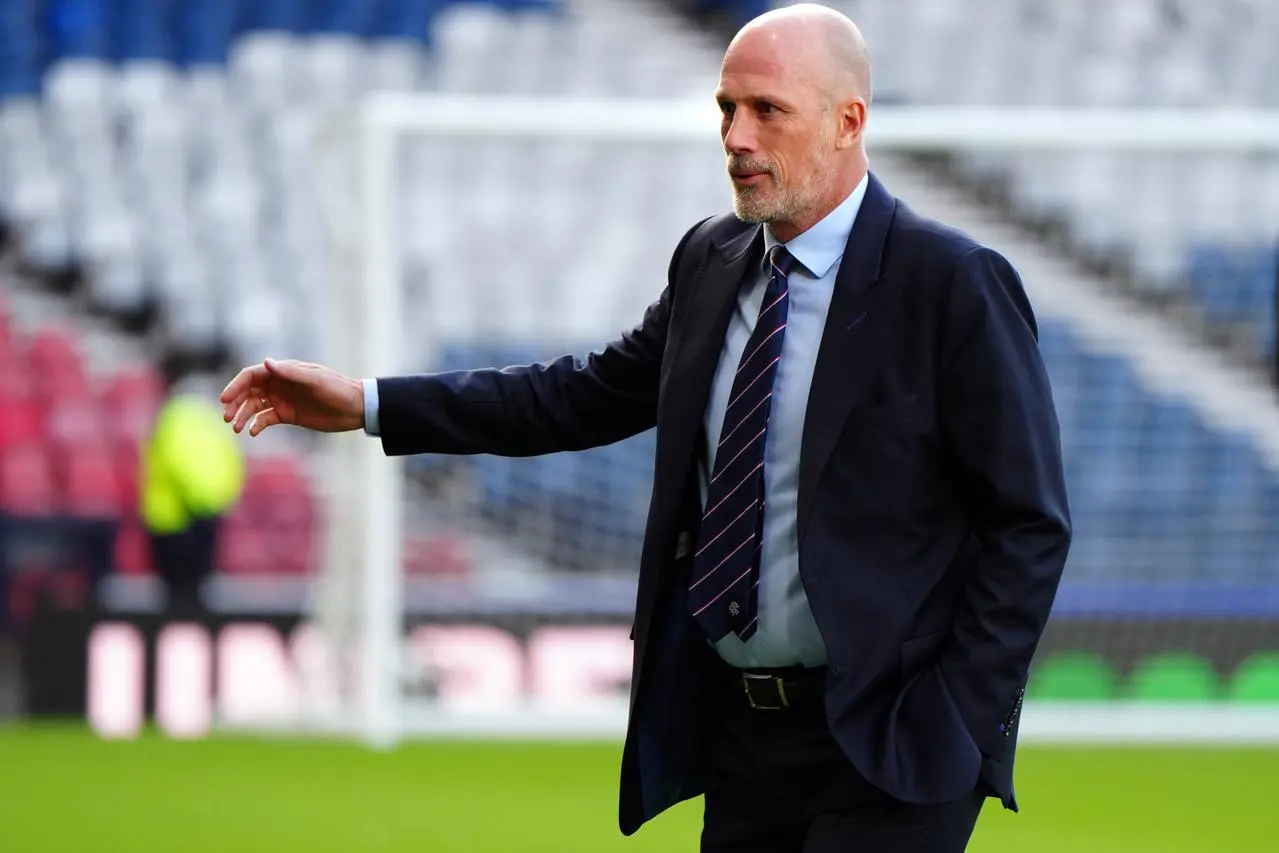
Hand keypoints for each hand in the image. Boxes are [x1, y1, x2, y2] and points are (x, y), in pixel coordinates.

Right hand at [220, 358, 364, 435]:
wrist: (355, 408)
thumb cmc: (337, 389)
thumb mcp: (315, 380)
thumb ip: (290, 372)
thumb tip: (266, 362)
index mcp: (283, 371)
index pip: (251, 375)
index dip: (235, 386)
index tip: (225, 399)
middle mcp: (279, 384)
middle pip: (248, 391)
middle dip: (235, 403)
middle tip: (227, 418)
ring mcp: (282, 399)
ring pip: (254, 406)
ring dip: (242, 416)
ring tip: (237, 429)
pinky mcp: (287, 415)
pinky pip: (266, 419)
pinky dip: (257, 425)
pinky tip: (253, 432)